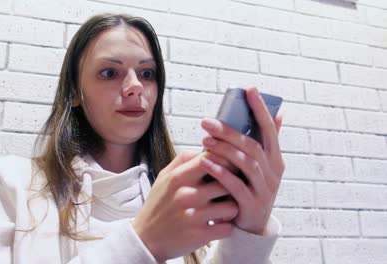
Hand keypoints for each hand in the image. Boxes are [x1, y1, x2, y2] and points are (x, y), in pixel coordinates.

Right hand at [132, 152, 238, 261]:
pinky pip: (227, 228)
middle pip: (227, 182)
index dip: (225, 160)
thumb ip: (183, 160)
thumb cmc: (158, 206)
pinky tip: (218, 224)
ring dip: (231, 208)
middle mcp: (186, 195)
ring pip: (231, 206)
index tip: (229, 166)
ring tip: (223, 208)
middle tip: (230, 190)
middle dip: (232, 186)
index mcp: (178, 178)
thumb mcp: (164, 177)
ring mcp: (193, 216)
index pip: (210, 159)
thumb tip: (204, 148)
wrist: (145, 239)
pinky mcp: (199, 236)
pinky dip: (226, 226)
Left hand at [200, 87, 284, 234]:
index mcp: (276, 159)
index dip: (261, 109)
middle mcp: (274, 172)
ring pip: (245, 163)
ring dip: (223, 149)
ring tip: (204, 139)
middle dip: (229, 131)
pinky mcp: (252, 204)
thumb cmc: (251, 187)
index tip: (250, 89)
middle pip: (252, 145)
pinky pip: (236, 185)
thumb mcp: (261, 166)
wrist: (251, 225)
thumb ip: (264, 143)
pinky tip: (205, 161)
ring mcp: (265, 189)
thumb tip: (278, 113)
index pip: (270, 129)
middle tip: (206, 121)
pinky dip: (220, 171)